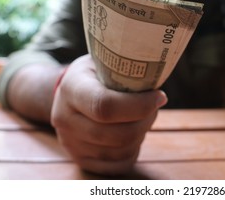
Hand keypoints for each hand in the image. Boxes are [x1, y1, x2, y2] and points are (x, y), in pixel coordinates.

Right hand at [51, 55, 167, 174]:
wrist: (66, 94)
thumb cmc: (94, 74)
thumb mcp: (103, 60)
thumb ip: (126, 68)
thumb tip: (158, 83)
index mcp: (72, 89)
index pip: (105, 105)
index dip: (139, 105)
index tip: (160, 96)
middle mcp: (65, 119)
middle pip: (117, 134)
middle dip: (146, 120)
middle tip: (155, 105)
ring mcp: (71, 143)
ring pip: (121, 151)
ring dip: (142, 133)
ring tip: (143, 116)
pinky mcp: (80, 160)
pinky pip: (119, 164)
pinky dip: (134, 149)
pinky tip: (134, 131)